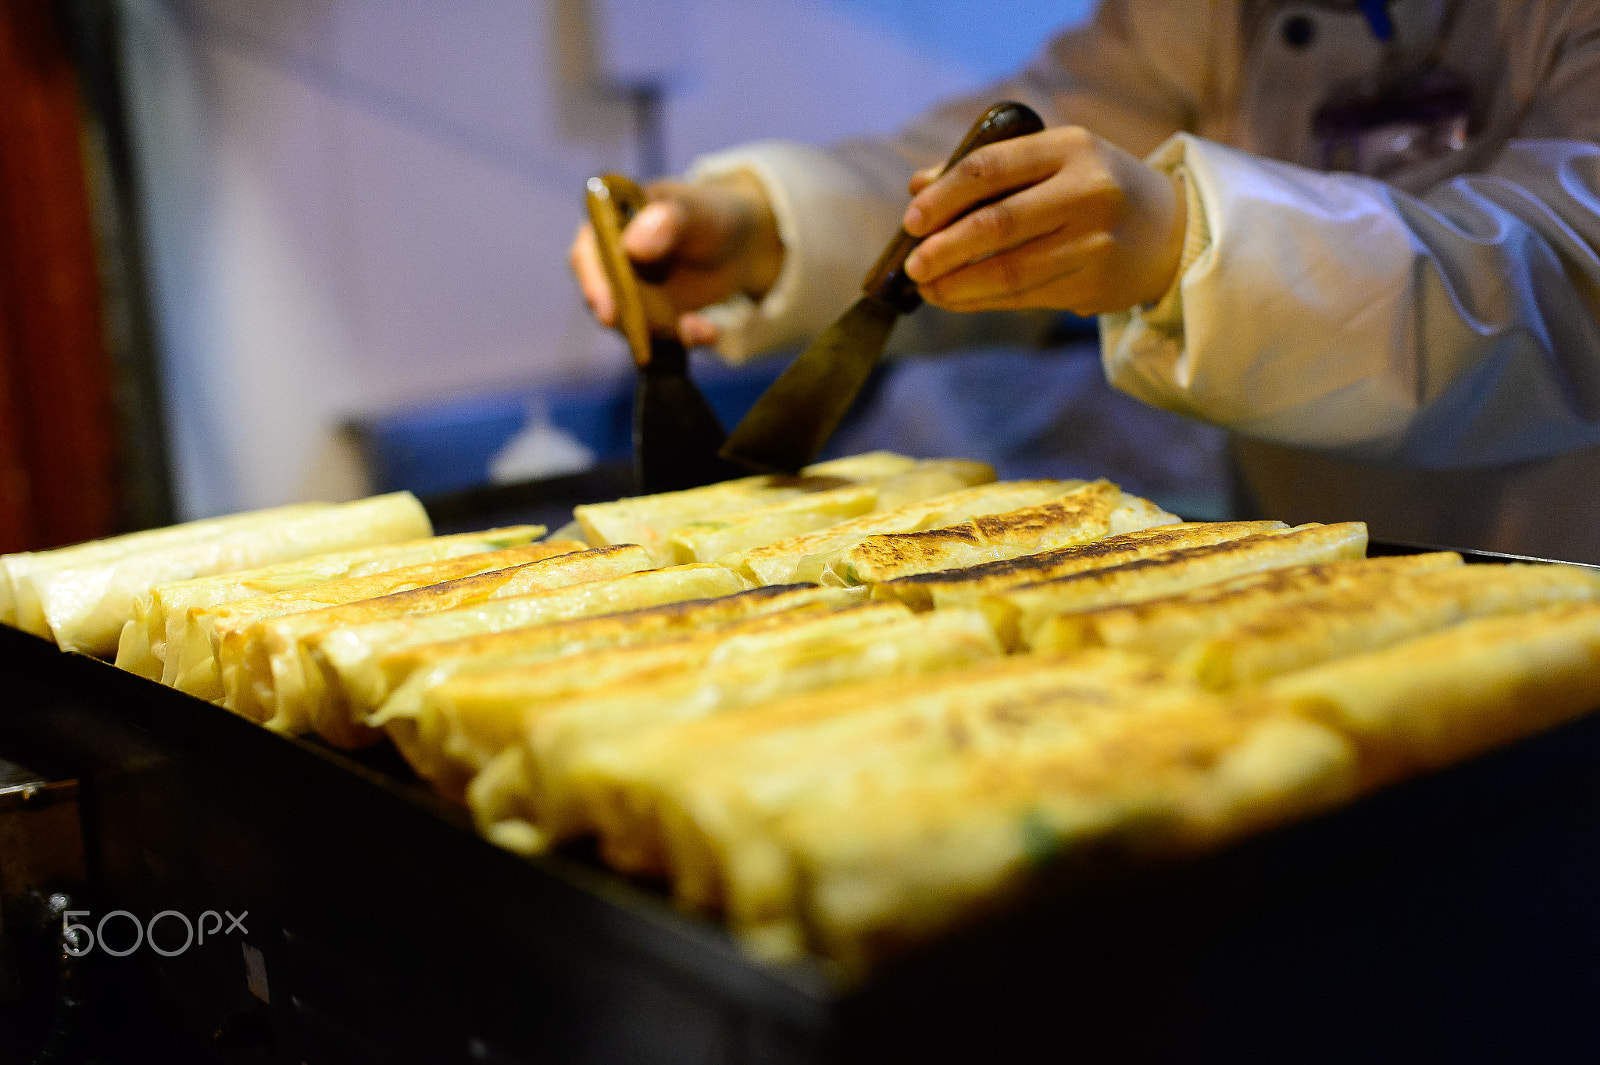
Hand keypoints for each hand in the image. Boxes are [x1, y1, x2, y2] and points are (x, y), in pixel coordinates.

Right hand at [569, 173, 783, 346]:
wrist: (742, 244)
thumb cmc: (711, 216)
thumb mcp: (697, 213)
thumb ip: (669, 221)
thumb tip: (631, 245)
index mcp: (611, 224)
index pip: (587, 254)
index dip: (592, 282)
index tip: (607, 308)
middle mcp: (613, 264)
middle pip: (604, 299)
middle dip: (628, 320)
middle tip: (653, 333)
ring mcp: (632, 295)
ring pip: (634, 324)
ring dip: (664, 333)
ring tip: (700, 330)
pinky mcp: (653, 319)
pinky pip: (662, 337)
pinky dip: (684, 338)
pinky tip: (709, 331)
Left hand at [900, 125, 1186, 315]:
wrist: (1170, 231)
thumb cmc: (1093, 188)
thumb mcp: (1053, 161)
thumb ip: (988, 170)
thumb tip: (917, 186)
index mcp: (1070, 147)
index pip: (991, 167)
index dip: (944, 196)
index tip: (911, 220)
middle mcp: (1087, 191)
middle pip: (998, 224)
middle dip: (945, 248)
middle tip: (912, 266)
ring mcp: (1094, 241)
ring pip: (1010, 270)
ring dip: (958, 285)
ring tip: (926, 288)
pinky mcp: (1094, 284)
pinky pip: (1024, 298)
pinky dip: (982, 301)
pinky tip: (955, 299)